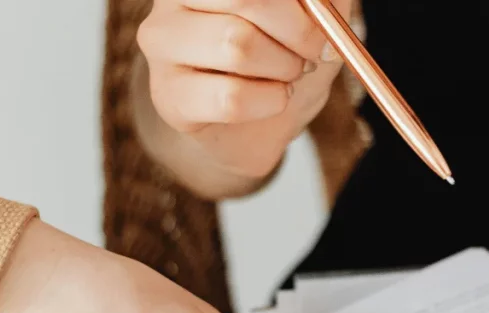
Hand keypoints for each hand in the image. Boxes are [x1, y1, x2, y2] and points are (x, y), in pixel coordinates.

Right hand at [137, 0, 352, 181]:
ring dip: (284, 69)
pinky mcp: (167, 95)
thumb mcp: (317, 17)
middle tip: (314, 52)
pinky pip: (231, 98)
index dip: (305, 2)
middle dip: (299, 32)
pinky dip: (271, 102)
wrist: (263, 124)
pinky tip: (272, 100)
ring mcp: (162, 43)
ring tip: (288, 76)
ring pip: (236, 45)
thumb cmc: (285, 58)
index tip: (326, 20)